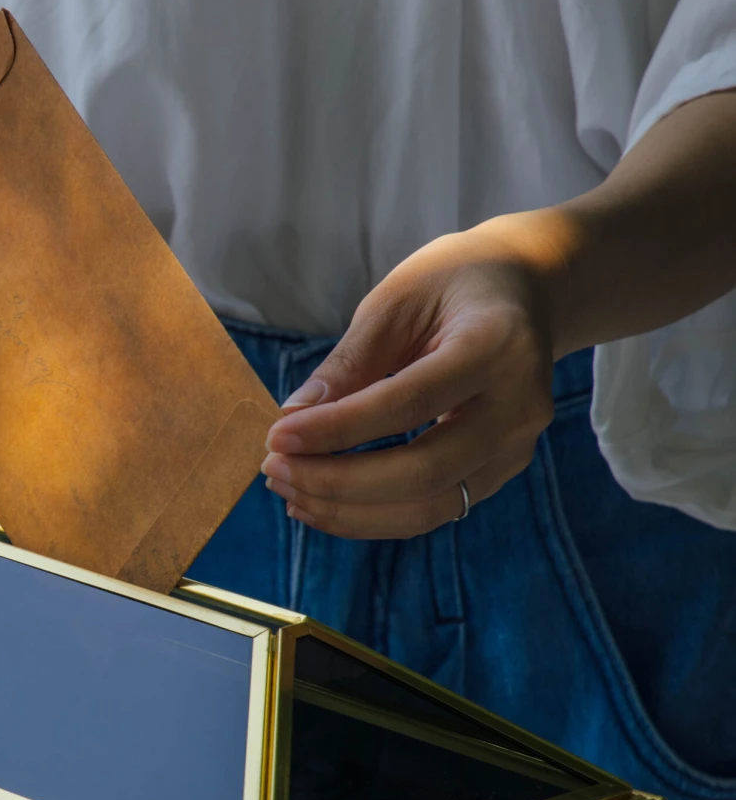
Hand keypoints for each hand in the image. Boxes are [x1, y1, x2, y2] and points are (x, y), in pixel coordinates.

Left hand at [260, 214, 563, 537]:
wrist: (526, 291)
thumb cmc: (453, 283)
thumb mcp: (397, 300)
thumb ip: (350, 362)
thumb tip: (293, 418)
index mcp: (497, 346)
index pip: (408, 404)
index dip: (337, 429)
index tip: (276, 436)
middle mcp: (520, 406)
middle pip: (424, 472)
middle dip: (337, 481)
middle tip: (274, 468)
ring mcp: (516, 447)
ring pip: (429, 506)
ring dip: (349, 509)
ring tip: (288, 489)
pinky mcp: (499, 472)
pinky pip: (433, 510)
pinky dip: (372, 516)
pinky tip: (320, 502)